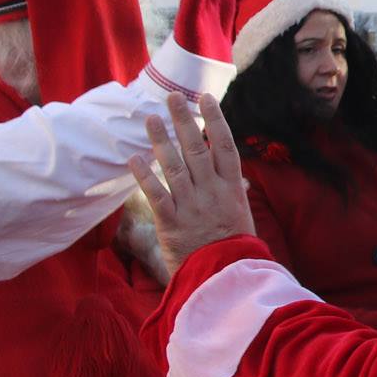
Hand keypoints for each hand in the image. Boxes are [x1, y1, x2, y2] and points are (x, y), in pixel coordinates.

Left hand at [129, 93, 254, 271]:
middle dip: (183, 120)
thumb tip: (238, 177)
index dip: (215, 120)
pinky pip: (157, 194)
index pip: (224, 146)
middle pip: (196, 148)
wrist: (226, 279)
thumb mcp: (241, 215)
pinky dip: (145, 175)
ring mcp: (192, 206)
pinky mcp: (172, 223)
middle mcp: (212, 192)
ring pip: (174, 166)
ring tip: (150, 118)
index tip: (206, 99)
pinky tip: (134, 157)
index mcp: (232, 188)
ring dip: (161, 140)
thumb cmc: (235, 248)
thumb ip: (234, 192)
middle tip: (171, 97)